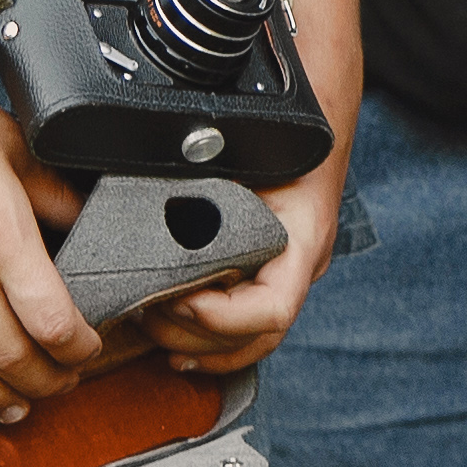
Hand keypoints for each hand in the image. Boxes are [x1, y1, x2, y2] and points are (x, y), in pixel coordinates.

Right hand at [0, 27, 106, 428]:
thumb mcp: (16, 144)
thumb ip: (52, 191)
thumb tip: (83, 216)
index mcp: (2, 232)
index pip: (51, 320)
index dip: (77, 348)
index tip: (87, 350)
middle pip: (9, 354)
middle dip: (43, 380)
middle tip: (58, 385)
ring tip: (9, 407)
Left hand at [141, 130, 344, 377]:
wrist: (318, 118)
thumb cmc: (282, 130)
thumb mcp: (246, 150)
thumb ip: (209, 180)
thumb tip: (152, 201)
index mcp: (304, 237)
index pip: (274, 308)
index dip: (221, 316)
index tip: (178, 297)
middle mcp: (303, 265)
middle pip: (258, 336)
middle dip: (196, 336)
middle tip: (148, 311)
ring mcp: (291, 274)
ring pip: (254, 342)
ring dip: (200, 347)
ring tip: (152, 328)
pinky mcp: (273, 274)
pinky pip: (249, 327)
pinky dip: (213, 343)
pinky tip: (178, 349)